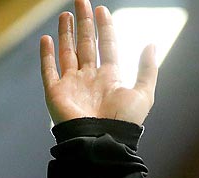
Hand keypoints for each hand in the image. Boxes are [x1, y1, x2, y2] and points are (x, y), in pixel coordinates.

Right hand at [39, 0, 158, 125]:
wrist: (101, 142)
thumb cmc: (124, 122)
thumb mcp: (143, 93)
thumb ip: (147, 69)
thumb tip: (152, 44)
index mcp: (110, 79)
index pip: (106, 46)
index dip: (104, 28)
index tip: (102, 10)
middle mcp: (90, 79)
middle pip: (86, 45)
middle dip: (84, 23)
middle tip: (82, 1)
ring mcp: (72, 85)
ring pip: (68, 53)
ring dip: (66, 33)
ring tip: (66, 14)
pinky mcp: (56, 92)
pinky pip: (48, 70)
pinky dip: (46, 55)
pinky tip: (47, 39)